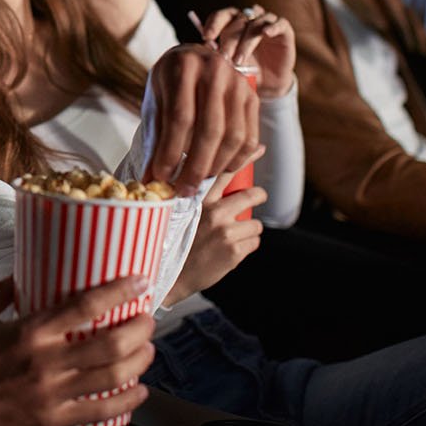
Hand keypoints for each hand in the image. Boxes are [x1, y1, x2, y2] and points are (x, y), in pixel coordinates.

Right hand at [0, 276, 154, 425]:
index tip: (139, 283)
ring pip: (112, 378)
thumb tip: (23, 273)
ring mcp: (51, 395)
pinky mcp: (51, 421)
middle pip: (111, 344)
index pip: (85, 306)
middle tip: (148, 319)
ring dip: (139, 362)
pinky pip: (99, 413)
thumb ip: (0, 292)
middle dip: (140, 329)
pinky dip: (126, 401)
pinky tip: (137, 392)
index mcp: (28, 332)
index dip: (119, 292)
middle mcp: (46, 362)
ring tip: (147, 350)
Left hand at [140, 44, 258, 192]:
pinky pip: (250, 137)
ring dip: (216, 166)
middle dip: (195, 167)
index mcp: (183, 68)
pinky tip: (220, 169)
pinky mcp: (251, 96)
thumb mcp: (155, 102)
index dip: (171, 152)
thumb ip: (154, 138)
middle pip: (210, 129)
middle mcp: (214, 70)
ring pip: (233, 136)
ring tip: (198, 181)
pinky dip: (236, 160)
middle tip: (183, 190)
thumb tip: (151, 181)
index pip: (180, 118)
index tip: (161, 177)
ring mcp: (237, 82)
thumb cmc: (169, 85)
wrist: (194, 57)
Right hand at [164, 170, 267, 304]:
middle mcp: (214, 213)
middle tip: (258, 197)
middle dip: (258, 195)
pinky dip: (247, 246)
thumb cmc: (170, 244)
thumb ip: (193, 199)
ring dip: (249, 229)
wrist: (167, 276)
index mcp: (198, 200)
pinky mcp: (234, 252)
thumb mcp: (176, 213)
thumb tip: (209, 187)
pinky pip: (254, 243)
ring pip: (255, 223)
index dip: (244, 157)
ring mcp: (226, 232)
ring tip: (234, 236)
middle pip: (251, 195)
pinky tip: (231, 251)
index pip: (224, 172)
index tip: (258, 148)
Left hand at [193, 5, 295, 97]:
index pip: (222, 15)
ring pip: (256, 23)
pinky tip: (266, 33)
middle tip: (224, 56)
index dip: (214, 24)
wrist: (268, 83)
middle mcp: (251, 18)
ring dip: (246, 42)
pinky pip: (280, 23)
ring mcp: (268, 22)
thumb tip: (204, 47)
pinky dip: (272, 27)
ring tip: (239, 60)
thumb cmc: (245, 70)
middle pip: (238, 20)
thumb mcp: (229, 64)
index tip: (206, 37)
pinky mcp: (284, 30)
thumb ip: (218, 54)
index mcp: (234, 22)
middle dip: (229, 40)